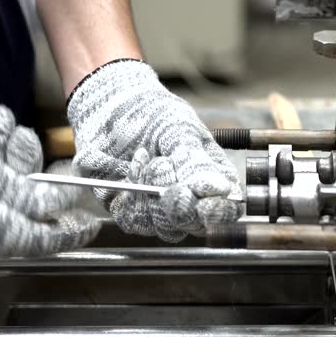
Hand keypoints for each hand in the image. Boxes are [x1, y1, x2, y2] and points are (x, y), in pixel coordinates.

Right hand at [0, 106, 99, 259]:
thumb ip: (20, 190)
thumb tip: (57, 207)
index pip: (39, 241)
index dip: (69, 233)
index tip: (91, 224)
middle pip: (25, 223)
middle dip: (44, 190)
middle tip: (60, 168)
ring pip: (5, 204)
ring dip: (16, 168)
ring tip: (13, 132)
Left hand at [68, 59, 241, 241]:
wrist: (108, 108)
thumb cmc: (151, 112)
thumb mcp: (177, 128)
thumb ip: (195, 161)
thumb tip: (220, 189)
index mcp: (213, 176)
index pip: (228, 208)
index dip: (219, 212)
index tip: (204, 206)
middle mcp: (191, 198)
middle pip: (196, 224)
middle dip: (179, 203)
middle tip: (162, 167)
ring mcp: (162, 209)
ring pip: (166, 228)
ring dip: (151, 196)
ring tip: (144, 160)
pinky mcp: (133, 211)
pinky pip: (135, 222)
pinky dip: (130, 198)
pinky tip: (130, 171)